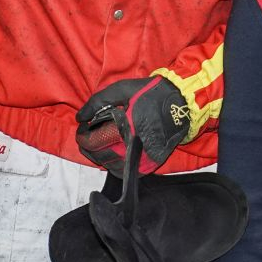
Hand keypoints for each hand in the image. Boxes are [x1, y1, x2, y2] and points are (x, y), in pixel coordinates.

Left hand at [74, 76, 189, 174]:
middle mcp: (136, 147)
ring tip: (98, 144)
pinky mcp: (151, 164)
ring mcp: (144, 159)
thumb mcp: (122, 89)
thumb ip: (98, 102)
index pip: (95, 142)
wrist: (181, 104)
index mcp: (127, 128)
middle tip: (86, 137)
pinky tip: (112, 152)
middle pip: (100, 158)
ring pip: (112, 168)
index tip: (81, 130)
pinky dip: (115, 165)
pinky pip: (126, 171)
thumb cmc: (151, 93)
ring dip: (100, 158)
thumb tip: (79, 118)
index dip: (83, 137)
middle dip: (89, 148)